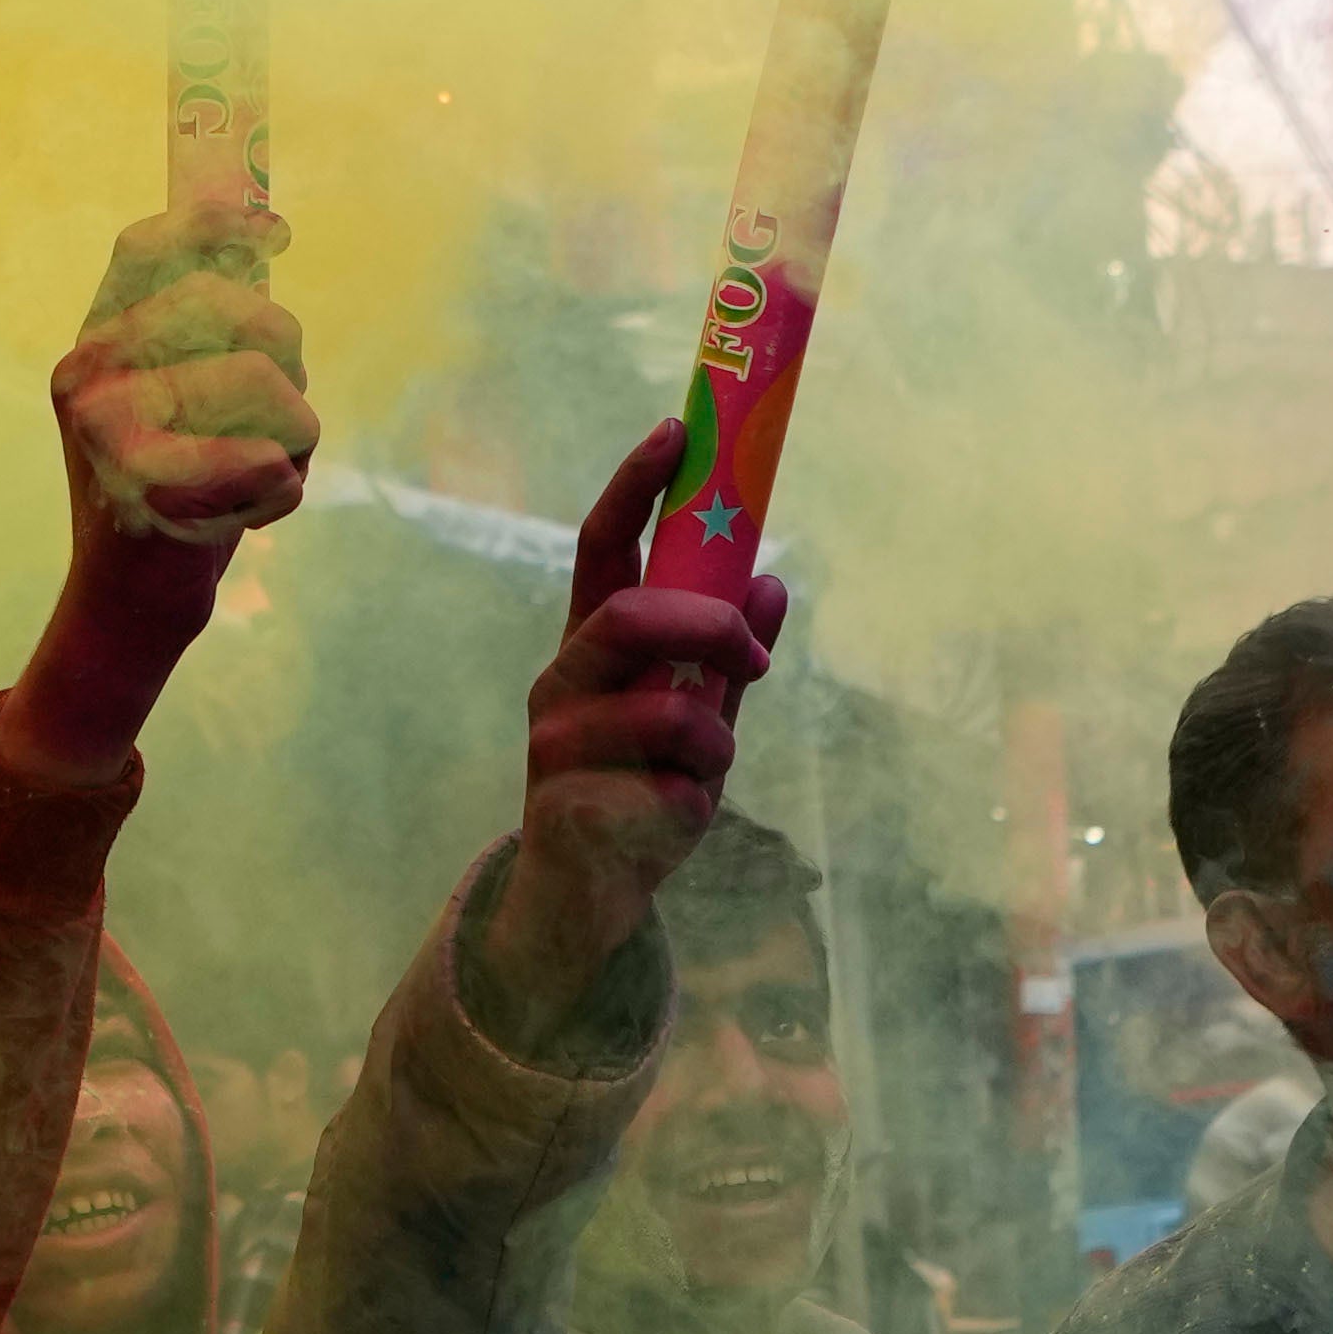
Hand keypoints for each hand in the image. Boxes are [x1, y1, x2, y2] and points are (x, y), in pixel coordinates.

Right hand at [55, 203, 318, 564]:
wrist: (130, 601)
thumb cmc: (178, 491)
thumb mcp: (179, 399)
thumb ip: (208, 327)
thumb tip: (260, 227)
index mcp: (95, 346)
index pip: (146, 247)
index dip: (215, 221)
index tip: (274, 231)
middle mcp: (89, 375)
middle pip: (230, 306)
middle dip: (286, 357)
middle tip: (281, 413)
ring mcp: (111, 428)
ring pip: (266, 382)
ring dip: (295, 433)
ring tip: (262, 470)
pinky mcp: (152, 487)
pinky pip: (272, 458)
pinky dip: (284, 492)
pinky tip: (246, 514)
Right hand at [469, 419, 776, 1026]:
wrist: (581, 901)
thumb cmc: (638, 793)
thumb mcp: (695, 718)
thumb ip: (725, 660)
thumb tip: (774, 584)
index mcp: (592, 646)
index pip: (602, 547)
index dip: (634, 486)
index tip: (676, 432)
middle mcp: (564, 681)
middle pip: (631, 614)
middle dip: (708, 623)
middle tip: (752, 649)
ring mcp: (558, 742)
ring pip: (668, 708)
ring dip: (714, 737)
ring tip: (705, 767)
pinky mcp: (570, 803)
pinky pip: (672, 782)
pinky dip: (698, 796)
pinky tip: (671, 816)